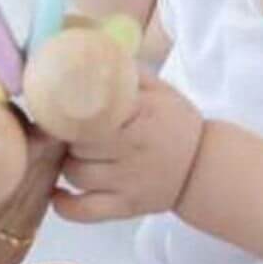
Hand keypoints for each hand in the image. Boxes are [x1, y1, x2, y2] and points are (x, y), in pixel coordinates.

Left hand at [49, 70, 204, 222]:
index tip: (58, 105)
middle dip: (65, 136)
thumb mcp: (161, 91)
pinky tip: (57, 193)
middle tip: (63, 129)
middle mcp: (133, 149)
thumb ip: (129, 73)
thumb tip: (94, 52)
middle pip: (77, 143)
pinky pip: (84, 211)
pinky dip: (64, 205)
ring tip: (70, 153)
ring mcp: (128, 182)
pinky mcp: (126, 207)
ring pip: (76, 173)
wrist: (205, 167)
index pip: (92, 111)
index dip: (68, 109)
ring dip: (66, 163)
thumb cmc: (177, 124)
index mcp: (141, 115)